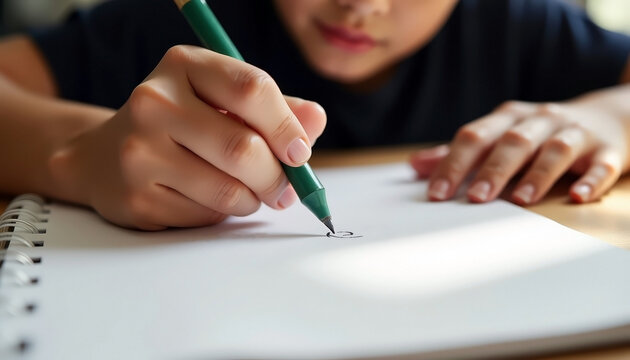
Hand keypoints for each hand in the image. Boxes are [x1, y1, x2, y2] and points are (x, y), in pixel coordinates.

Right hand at [48, 45, 325, 229]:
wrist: (105, 157)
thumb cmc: (181, 124)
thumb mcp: (222, 101)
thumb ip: (274, 108)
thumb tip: (315, 120)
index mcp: (183, 65)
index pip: (251, 89)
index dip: (287, 126)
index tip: (301, 153)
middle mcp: (154, 102)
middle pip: (242, 148)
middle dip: (278, 177)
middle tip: (288, 190)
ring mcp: (139, 151)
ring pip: (228, 190)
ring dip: (254, 199)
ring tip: (253, 194)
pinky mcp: (136, 197)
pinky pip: (206, 216)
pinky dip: (225, 214)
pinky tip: (215, 200)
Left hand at [410, 100, 628, 204]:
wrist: (609, 115)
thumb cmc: (540, 133)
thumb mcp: (499, 135)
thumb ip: (459, 153)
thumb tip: (414, 166)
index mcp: (508, 119)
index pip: (475, 137)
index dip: (453, 164)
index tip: (436, 194)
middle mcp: (540, 120)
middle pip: (513, 141)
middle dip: (492, 170)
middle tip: (475, 198)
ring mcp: (575, 133)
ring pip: (555, 149)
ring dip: (537, 174)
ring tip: (520, 200)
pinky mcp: (609, 150)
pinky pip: (602, 164)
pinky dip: (592, 179)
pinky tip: (581, 196)